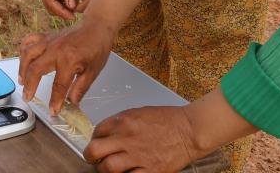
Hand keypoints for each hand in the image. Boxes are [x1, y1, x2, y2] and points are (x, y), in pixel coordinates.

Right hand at [18, 17, 114, 113]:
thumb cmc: (97, 48)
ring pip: (28, 55)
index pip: (59, 86)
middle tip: (27, 97)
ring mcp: (49, 41)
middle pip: (35, 69)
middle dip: (29, 86)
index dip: (55, 101)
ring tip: (22, 82)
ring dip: (22, 69)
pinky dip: (23, 49)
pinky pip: (29, 40)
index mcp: (69, 61)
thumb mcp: (93, 72)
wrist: (97, 26)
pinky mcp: (46, 36)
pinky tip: (22, 59)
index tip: (53, 111)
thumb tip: (72, 103)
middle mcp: (56, 50)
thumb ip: (80, 88)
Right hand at [36, 0, 78, 19]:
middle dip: (61, 12)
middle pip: (49, 6)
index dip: (62, 13)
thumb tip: (72, 7)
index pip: (51, 4)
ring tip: (74, 8)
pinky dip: (60, 2)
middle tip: (75, 14)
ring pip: (50, 4)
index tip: (73, 17)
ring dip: (61, 8)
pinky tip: (70, 1)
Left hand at [84, 106, 202, 172]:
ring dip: (104, 170)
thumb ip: (122, 122)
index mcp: (123, 121)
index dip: (95, 138)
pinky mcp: (150, 170)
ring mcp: (137, 156)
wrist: (189, 130)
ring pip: (107, 168)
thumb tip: (108, 132)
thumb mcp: (139, 113)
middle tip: (93, 158)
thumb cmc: (168, 119)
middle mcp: (127, 138)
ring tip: (107, 169)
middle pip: (95, 150)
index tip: (97, 142)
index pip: (97, 131)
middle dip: (90, 156)